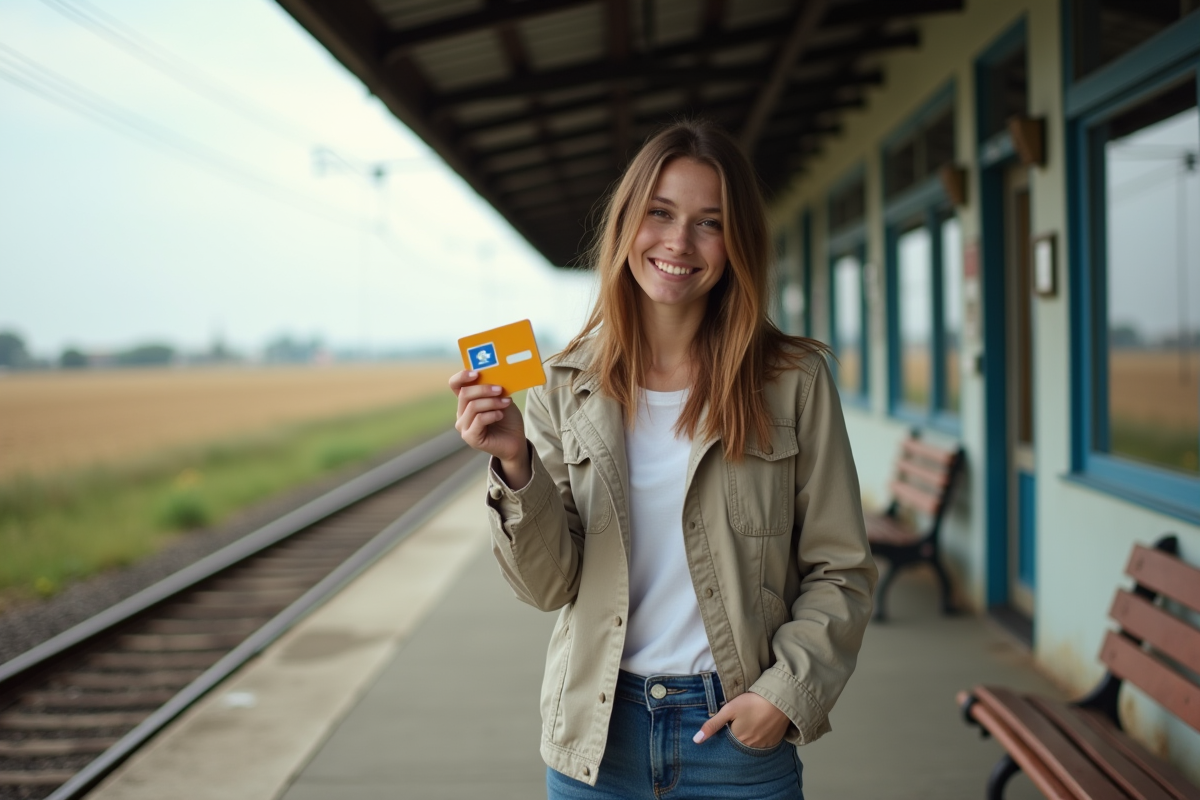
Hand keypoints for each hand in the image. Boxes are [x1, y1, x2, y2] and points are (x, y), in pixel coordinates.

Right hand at [449, 370, 530, 485]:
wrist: (516, 441)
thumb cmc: (508, 419)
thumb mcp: (501, 398)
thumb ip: (493, 388)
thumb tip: (493, 374)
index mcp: (466, 402)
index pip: (455, 385)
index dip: (462, 377)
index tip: (476, 373)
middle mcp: (461, 413)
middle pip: (465, 394)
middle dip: (484, 389)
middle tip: (500, 389)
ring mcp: (464, 427)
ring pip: (473, 406)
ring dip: (492, 402)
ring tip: (506, 402)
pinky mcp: (470, 437)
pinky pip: (479, 420)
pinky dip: (492, 414)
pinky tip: (500, 415)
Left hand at [693, 691, 789, 748]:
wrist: (779, 699)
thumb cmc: (752, 703)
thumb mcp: (729, 710)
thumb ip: (713, 725)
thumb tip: (696, 740)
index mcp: (738, 740)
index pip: (728, 740)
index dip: (728, 730)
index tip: (730, 722)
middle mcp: (751, 746)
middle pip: (740, 743)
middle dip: (739, 734)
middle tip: (743, 719)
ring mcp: (764, 745)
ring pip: (753, 743)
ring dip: (751, 735)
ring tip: (753, 720)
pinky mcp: (775, 741)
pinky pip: (765, 742)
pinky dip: (762, 736)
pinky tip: (762, 724)